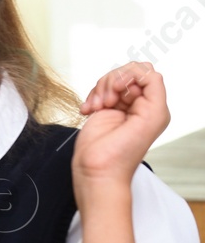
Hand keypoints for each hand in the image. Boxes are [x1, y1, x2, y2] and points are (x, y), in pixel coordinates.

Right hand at [74, 61, 168, 195]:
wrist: (97, 170)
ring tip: (97, 108)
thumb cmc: (122, 154)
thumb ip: (154, 89)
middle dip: (111, 83)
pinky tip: (88, 111)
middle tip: (107, 103)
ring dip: (98, 91)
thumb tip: (144, 72)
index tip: (119, 91)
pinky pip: (96, 90)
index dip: (129, 75)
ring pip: (109, 80)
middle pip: (125, 72)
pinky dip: (89, 97)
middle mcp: (138, 105)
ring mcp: (119, 107)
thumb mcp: (150, 117)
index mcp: (154, 106)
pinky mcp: (102, 110)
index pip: (146, 72)